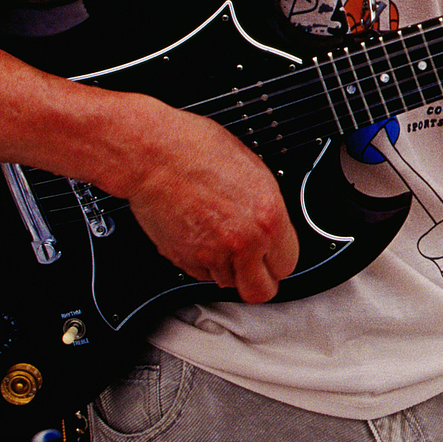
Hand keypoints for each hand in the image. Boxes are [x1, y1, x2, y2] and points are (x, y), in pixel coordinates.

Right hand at [118, 102, 299, 302]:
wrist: (154, 156)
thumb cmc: (198, 150)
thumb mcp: (254, 172)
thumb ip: (267, 210)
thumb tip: (272, 228)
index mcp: (268, 217)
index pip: (288, 264)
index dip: (279, 258)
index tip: (273, 254)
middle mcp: (242, 242)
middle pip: (261, 291)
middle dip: (259, 279)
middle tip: (254, 264)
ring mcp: (211, 255)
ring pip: (228, 283)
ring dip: (228, 269)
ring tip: (220, 238)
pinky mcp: (183, 260)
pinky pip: (201, 274)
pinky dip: (203, 262)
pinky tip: (200, 234)